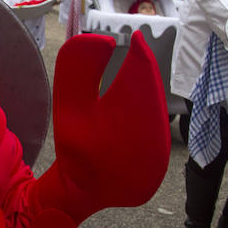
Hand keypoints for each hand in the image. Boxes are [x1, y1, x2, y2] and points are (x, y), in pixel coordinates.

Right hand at [35, 33, 170, 224]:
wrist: (78, 189)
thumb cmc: (72, 143)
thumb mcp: (68, 102)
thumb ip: (77, 67)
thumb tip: (103, 39)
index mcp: (118, 121)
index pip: (139, 77)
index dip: (139, 54)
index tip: (135, 39)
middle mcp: (143, 143)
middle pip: (151, 94)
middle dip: (143, 74)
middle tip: (135, 57)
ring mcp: (155, 161)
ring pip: (157, 113)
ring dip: (146, 96)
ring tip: (132, 86)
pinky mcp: (160, 169)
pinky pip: (158, 133)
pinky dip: (147, 118)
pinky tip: (135, 114)